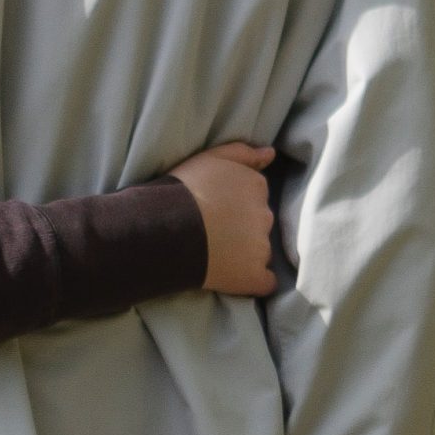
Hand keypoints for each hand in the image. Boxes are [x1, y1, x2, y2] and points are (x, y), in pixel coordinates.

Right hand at [167, 142, 278, 296]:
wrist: (163, 228)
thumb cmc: (181, 190)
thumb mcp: (209, 158)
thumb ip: (242, 153)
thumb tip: (270, 153)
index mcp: (256, 186)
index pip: (255, 197)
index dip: (234, 205)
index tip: (214, 210)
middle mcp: (265, 216)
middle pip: (259, 224)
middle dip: (241, 228)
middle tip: (210, 232)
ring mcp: (262, 248)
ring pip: (261, 251)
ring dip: (244, 253)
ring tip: (213, 253)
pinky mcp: (255, 276)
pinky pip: (265, 281)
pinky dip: (253, 280)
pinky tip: (231, 276)